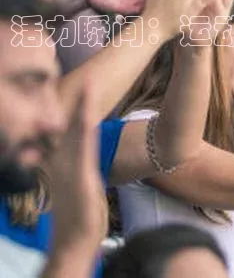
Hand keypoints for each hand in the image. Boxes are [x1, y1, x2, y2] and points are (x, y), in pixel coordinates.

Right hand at [46, 81, 106, 258]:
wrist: (76, 237)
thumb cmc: (81, 212)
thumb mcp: (82, 182)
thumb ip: (81, 164)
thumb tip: (86, 150)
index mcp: (65, 159)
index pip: (68, 127)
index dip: (75, 105)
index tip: (84, 83)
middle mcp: (64, 159)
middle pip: (68, 123)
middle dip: (74, 99)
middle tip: (80, 74)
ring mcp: (70, 166)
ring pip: (75, 130)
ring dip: (82, 107)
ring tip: (90, 83)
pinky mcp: (79, 175)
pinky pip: (81, 147)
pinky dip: (83, 129)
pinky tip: (87, 115)